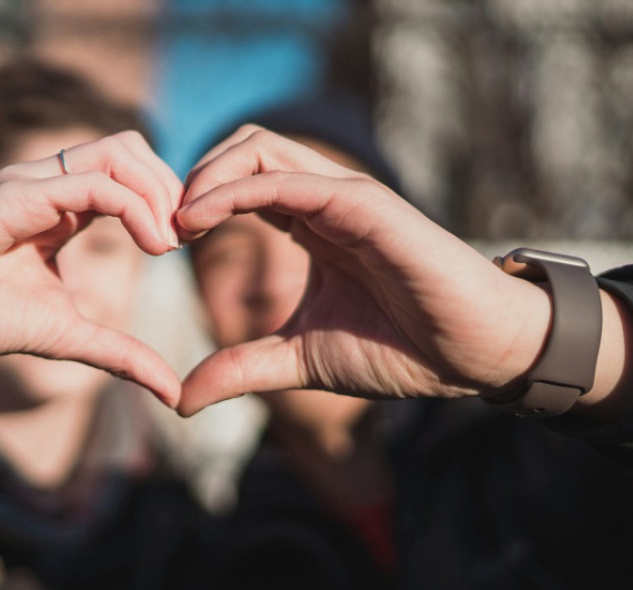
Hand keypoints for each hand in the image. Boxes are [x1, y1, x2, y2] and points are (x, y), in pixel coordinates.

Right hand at [0, 130, 184, 405]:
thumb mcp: (67, 338)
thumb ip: (120, 355)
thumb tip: (173, 394)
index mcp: (62, 205)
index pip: (131, 173)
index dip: (168, 200)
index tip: (189, 244)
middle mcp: (49, 183)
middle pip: (132, 147)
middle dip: (171, 186)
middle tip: (187, 237)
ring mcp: (31, 183)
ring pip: (116, 152)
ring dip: (157, 191)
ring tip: (168, 241)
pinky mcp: (14, 197)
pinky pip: (89, 183)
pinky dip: (133, 206)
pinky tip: (150, 244)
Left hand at [175, 127, 552, 415]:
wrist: (472, 357)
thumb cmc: (402, 350)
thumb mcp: (300, 360)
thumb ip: (242, 368)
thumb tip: (180, 399)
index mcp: (311, 224)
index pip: (239, 182)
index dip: (194, 201)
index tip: (160, 243)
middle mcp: (324, 200)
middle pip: (244, 147)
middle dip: (192, 175)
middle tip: (160, 226)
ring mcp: (345, 196)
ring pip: (260, 147)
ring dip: (206, 174)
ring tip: (175, 222)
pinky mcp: (364, 205)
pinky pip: (286, 180)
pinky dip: (235, 190)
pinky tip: (200, 220)